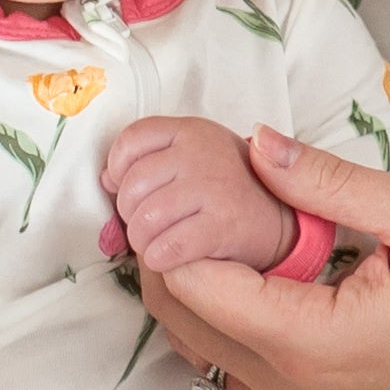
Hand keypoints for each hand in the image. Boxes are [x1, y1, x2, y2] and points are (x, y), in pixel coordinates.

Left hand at [101, 114, 298, 277]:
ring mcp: (212, 187)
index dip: (118, 169)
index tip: (129, 189)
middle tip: (148, 225)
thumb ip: (150, 162)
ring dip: (142, 242)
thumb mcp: (192, 160)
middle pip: (132, 186)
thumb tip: (105, 179)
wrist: (283, 222)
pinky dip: (159, 259)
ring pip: (144, 220)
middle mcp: (201, 152)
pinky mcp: (222, 224)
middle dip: (131, 214)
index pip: (131, 140)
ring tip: (157, 244)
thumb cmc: (228, 191)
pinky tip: (169, 259)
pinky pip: (166, 247)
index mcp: (191, 130)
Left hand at [141, 127, 389, 389]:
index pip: (193, 283)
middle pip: (181, 317)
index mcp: (309, 340)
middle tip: (194, 188)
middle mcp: (288, 386)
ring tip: (220, 221)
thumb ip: (326, 182)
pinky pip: (232, 360)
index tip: (191, 177)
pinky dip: (222, 312)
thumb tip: (254, 144)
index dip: (175, 227)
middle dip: (172, 250)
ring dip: (193, 282)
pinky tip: (252, 265)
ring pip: (198, 343)